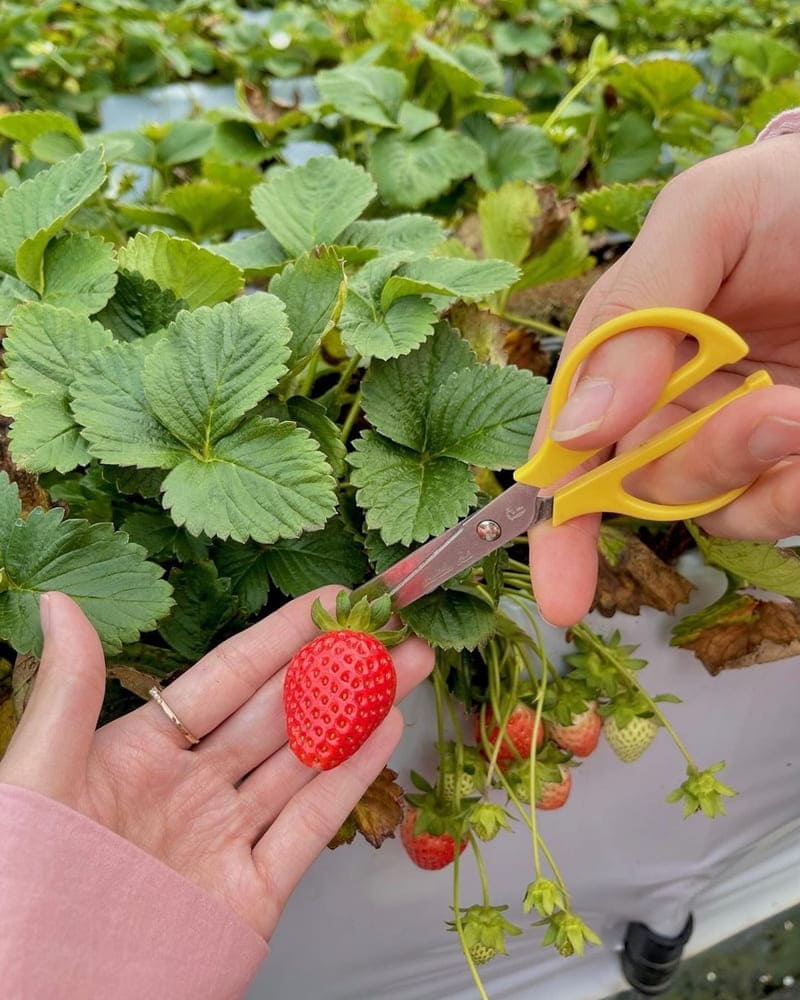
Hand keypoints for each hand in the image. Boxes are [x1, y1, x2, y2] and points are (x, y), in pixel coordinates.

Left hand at [0, 589, 433, 938]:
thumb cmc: (22, 894)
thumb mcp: (36, 781)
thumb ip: (67, 692)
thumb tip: (61, 603)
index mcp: (139, 754)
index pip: (227, 678)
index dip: (280, 637)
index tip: (331, 601)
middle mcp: (191, 790)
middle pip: (279, 714)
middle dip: (337, 667)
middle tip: (388, 627)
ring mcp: (226, 841)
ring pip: (306, 761)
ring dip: (360, 712)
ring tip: (406, 666)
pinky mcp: (252, 897)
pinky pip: (309, 827)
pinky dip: (351, 780)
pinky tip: (385, 734)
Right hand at [530, 132, 799, 626]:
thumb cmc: (791, 200)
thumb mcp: (706, 219)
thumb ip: (631, 312)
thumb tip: (575, 428)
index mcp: (626, 356)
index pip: (570, 446)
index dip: (555, 521)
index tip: (561, 594)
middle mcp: (672, 407)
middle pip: (641, 484)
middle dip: (696, 464)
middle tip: (772, 412)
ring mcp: (737, 438)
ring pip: (713, 505)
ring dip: (755, 464)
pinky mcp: (792, 461)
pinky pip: (775, 508)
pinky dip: (793, 486)